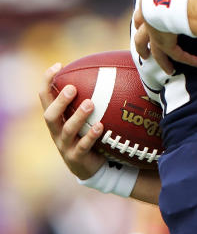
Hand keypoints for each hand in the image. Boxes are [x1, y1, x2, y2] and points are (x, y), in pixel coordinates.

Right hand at [39, 63, 106, 179]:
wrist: (94, 166)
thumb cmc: (90, 133)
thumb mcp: (88, 114)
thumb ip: (94, 95)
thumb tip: (114, 68)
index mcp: (57, 118)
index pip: (45, 98)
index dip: (48, 82)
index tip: (58, 66)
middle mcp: (57, 131)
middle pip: (50, 115)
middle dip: (59, 101)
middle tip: (71, 88)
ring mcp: (65, 146)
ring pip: (67, 130)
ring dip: (78, 116)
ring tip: (90, 103)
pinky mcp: (76, 158)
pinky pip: (83, 146)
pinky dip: (91, 136)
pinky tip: (101, 126)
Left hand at [134, 0, 196, 74]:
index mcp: (148, 3)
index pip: (141, 15)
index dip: (142, 21)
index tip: (144, 26)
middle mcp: (147, 21)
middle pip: (139, 36)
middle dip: (142, 44)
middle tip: (145, 51)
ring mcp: (154, 33)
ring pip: (152, 50)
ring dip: (157, 58)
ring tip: (166, 68)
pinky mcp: (165, 42)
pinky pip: (176, 54)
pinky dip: (188, 59)